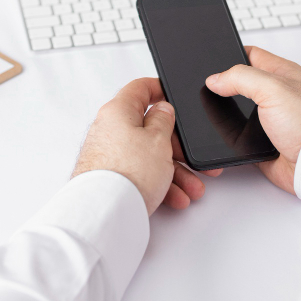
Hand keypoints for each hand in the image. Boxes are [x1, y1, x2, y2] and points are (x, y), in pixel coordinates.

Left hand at [73, 77, 220, 214]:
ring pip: (148, 156)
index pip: (139, 89)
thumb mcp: (159, 140)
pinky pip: (140, 175)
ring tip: (192, 188)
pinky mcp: (110, 177)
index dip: (159, 89)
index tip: (172, 94)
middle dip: (177, 148)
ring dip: (174, 172)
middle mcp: (110, 130)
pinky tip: (176, 197)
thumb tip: (163, 109)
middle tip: (194, 158)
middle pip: (149, 130)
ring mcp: (109, 155)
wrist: (106, 212)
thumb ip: (164, 120)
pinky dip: (160, 184)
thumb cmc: (128, 172)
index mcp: (118, 111)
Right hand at [206, 47, 300, 194]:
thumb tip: (215, 79)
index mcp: (282, 73)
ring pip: (239, 111)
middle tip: (211, 87)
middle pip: (243, 83)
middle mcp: (277, 94)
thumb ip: (241, 78)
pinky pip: (240, 137)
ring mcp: (271, 119)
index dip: (232, 54)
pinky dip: (230, 138)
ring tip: (215, 111)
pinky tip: (224, 136)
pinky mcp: (264, 142)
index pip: (252, 55)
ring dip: (226, 114)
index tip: (213, 59)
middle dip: (225, 86)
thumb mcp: (272, 88)